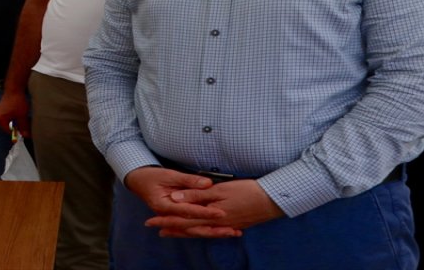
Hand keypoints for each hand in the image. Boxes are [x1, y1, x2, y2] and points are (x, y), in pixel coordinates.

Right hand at [0, 90, 30, 136]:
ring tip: (24, 119)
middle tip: (26, 127)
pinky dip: (15, 117)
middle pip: (9, 127)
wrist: (14, 87)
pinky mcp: (3, 109)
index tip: (25, 134)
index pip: (8, 131)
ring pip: (10, 121)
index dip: (17, 133)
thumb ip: (23, 126)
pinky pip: (9, 117)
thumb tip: (26, 135)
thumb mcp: (22, 115)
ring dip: (17, 122)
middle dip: (18, 127)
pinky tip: (21, 114)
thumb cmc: (16, 101)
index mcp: (0, 119)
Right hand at [124, 166, 227, 233]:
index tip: (221, 213)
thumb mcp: (169, 174)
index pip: (187, 211)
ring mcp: (171, 218)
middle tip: (231, 229)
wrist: (138, 181)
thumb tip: (208, 183)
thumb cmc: (152, 176)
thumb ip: (189, 180)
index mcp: (163, 206)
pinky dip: (206, 228)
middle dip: (213, 228)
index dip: (204, 212)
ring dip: (212, 232)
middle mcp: (167, 216)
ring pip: (193, 229)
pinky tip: (220, 231)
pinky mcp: (176, 218)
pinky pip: (191, 226)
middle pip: (192, 226)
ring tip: (230, 232)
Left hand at [145, 179, 284, 237]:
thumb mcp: (218, 190)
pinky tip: (200, 232)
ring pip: (201, 231)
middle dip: (172, 228)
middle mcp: (216, 224)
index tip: (150, 221)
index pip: (182, 218)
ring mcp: (226, 226)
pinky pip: (213, 231)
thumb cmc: (246, 191)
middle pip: (189, 227)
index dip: (166, 220)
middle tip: (156, 230)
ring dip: (186, 231)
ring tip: (172, 232)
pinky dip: (202, 232)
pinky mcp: (234, 225)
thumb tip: (175, 198)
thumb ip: (196, 195)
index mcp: (210, 215)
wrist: (273, 200)